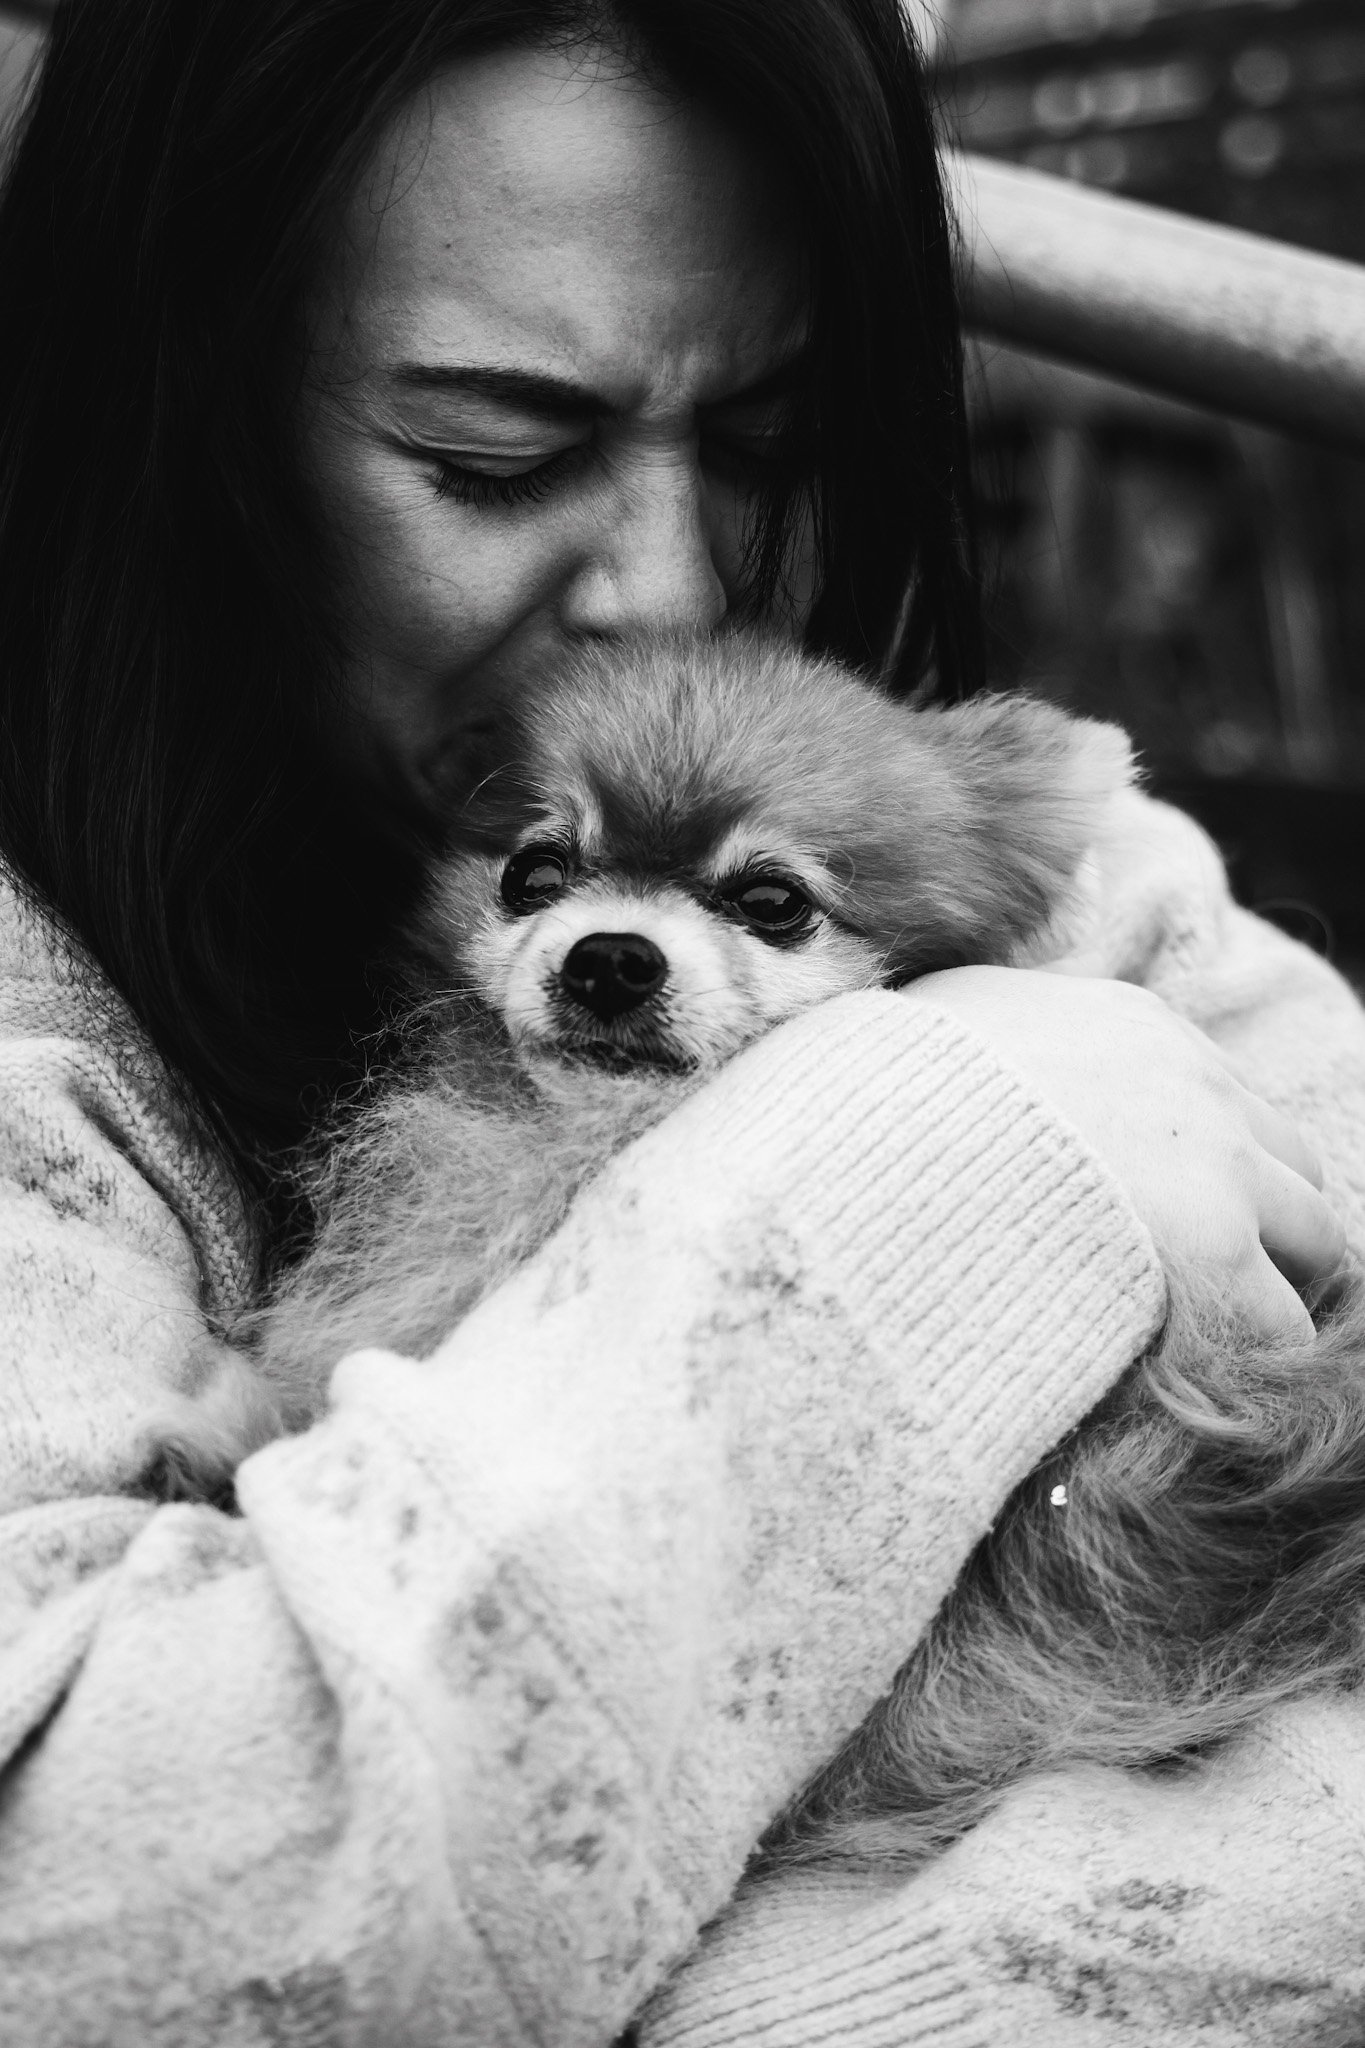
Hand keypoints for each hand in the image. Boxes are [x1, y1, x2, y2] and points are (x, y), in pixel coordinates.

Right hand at [906, 966, 1345, 1344]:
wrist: (889, 1143)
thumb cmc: (893, 1092)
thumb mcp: (950, 1015)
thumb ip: (995, 1027)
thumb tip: (974, 1041)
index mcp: (1140, 1027)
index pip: (1219, 1096)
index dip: (1199, 1159)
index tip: (1157, 1201)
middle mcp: (1201, 1090)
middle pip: (1294, 1163)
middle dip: (1263, 1218)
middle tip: (1205, 1271)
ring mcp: (1220, 1171)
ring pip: (1317, 1240)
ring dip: (1273, 1282)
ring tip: (1212, 1329)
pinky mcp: (1215, 1253)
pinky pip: (1283, 1324)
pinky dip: (1253, 1349)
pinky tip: (1201, 1373)